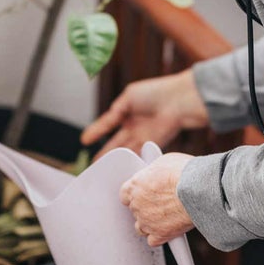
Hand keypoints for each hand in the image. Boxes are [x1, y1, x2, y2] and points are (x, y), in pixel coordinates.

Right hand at [80, 69, 209, 157]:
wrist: (179, 101)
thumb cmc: (155, 93)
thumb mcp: (129, 97)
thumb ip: (117, 110)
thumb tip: (109, 119)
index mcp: (128, 110)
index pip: (108, 123)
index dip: (97, 131)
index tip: (84, 141)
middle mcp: (135, 125)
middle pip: (116, 142)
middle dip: (106, 152)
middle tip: (93, 165)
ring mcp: (143, 135)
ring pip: (125, 150)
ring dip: (115, 160)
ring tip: (102, 172)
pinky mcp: (153, 144)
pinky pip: (137, 154)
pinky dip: (129, 161)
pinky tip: (120, 169)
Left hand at [120, 153, 194, 246]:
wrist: (197, 190)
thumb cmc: (183, 172)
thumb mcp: (164, 162)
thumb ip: (155, 173)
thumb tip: (157, 173)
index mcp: (134, 185)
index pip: (125, 194)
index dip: (135, 195)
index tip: (143, 194)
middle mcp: (137, 205)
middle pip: (135, 210)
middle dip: (146, 208)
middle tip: (161, 203)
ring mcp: (146, 221)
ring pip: (141, 228)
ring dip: (150, 223)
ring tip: (165, 217)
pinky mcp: (159, 234)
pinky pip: (153, 240)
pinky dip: (160, 236)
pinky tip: (170, 229)